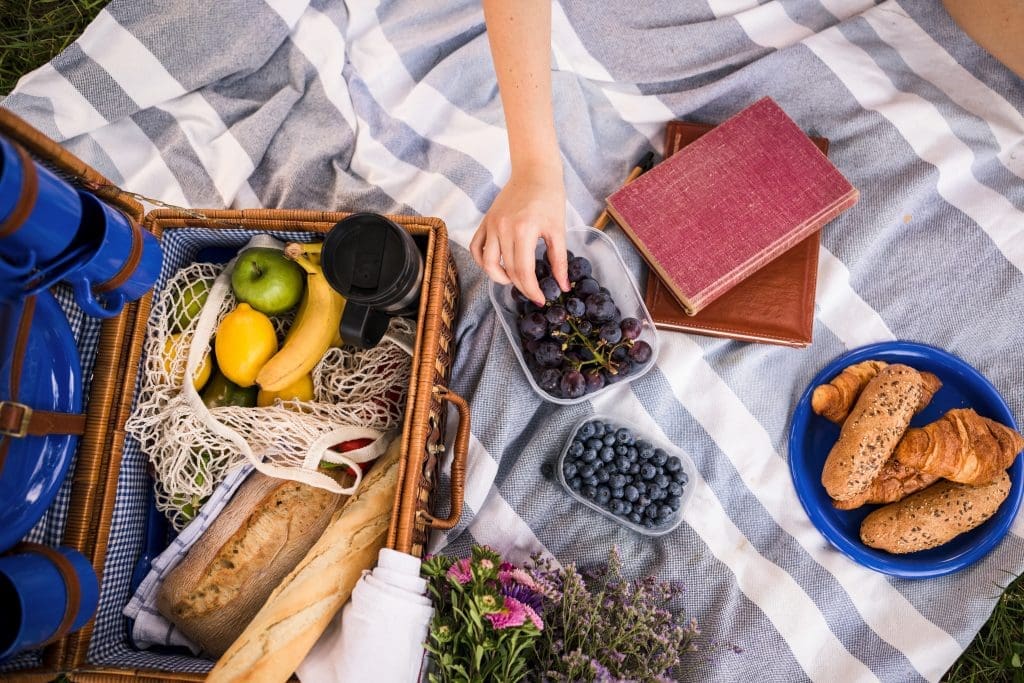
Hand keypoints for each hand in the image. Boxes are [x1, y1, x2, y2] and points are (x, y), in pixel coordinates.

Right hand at [470, 168, 568, 304]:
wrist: (534, 171)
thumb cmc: (550, 198)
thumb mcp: (559, 230)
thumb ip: (559, 260)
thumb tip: (563, 286)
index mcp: (523, 231)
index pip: (523, 271)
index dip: (532, 290)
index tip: (541, 300)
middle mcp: (503, 229)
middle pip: (507, 270)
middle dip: (521, 287)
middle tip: (533, 293)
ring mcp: (491, 225)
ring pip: (487, 263)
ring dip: (499, 277)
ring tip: (513, 280)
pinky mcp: (485, 221)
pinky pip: (476, 247)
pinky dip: (483, 261)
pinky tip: (496, 266)